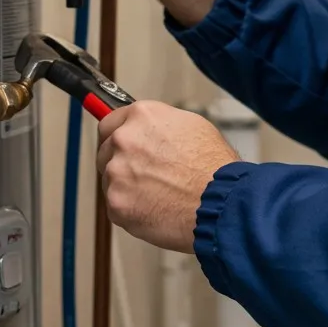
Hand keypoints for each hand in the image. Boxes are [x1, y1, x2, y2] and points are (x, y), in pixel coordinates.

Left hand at [96, 101, 240, 252]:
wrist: (221, 203)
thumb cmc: (215, 168)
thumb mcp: (193, 126)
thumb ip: (160, 126)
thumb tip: (148, 130)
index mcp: (142, 116)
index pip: (109, 123)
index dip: (116, 136)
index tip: (117, 146)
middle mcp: (124, 139)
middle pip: (106, 151)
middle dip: (121, 163)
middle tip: (147, 176)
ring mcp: (117, 172)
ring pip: (111, 180)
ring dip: (127, 188)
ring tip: (159, 195)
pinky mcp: (116, 203)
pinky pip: (116, 206)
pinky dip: (131, 210)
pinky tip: (156, 209)